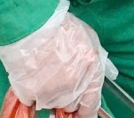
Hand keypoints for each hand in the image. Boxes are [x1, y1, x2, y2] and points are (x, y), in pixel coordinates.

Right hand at [0, 0, 117, 115]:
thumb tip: (103, 74)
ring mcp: (51, 93)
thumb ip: (96, 60)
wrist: (32, 24)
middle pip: (71, 105)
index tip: (82, 112)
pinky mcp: (30, 94)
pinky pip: (32, 100)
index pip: (91, 105)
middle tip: (58, 76)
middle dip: (67, 95)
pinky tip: (32, 73)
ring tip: (44, 69)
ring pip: (51, 102)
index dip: (86, 110)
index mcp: (91, 72)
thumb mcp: (89, 39)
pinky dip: (31, 91)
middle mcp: (73, 87)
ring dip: (49, 92)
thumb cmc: (60, 27)